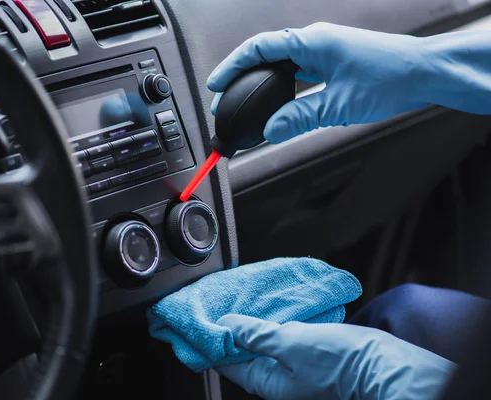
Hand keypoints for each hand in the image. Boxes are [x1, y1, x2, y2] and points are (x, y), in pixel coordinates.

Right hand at [207, 23, 430, 143]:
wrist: (424, 73)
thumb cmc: (390, 78)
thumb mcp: (338, 104)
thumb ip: (300, 118)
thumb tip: (270, 132)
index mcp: (312, 41)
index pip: (259, 48)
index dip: (233, 65)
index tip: (216, 84)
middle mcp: (315, 42)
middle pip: (265, 56)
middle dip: (241, 78)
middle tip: (226, 103)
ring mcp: (324, 51)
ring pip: (280, 65)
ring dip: (261, 84)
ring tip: (246, 106)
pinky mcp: (332, 63)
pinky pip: (297, 73)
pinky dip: (282, 89)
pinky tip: (278, 105)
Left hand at [215, 314, 455, 399]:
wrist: (380, 363)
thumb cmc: (339, 360)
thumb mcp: (290, 343)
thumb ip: (256, 334)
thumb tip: (227, 325)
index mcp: (267, 382)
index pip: (226, 362)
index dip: (211, 342)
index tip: (199, 323)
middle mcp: (276, 377)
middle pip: (241, 353)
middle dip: (229, 331)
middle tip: (217, 306)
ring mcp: (290, 366)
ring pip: (259, 344)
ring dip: (248, 325)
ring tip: (237, 303)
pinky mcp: (304, 353)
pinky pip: (278, 338)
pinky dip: (269, 323)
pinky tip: (266, 308)